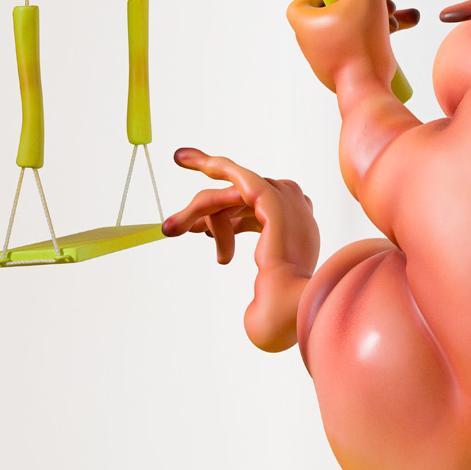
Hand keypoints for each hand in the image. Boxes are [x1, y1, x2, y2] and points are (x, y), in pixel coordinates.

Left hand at [163, 148, 319, 351]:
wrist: (292, 304)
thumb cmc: (284, 310)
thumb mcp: (270, 291)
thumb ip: (263, 287)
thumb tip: (247, 304)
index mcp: (301, 230)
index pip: (257, 216)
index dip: (227, 223)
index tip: (201, 232)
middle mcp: (297, 209)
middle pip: (240, 202)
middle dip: (205, 214)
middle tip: (173, 229)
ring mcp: (286, 199)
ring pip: (230, 194)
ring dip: (195, 210)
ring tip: (169, 229)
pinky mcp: (269, 196)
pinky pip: (235, 176)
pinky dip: (209, 165)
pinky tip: (185, 159)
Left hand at [286, 0, 418, 91]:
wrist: (368, 90)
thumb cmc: (362, 42)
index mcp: (301, 17)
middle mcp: (308, 37)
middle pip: (342, 3)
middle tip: (385, 3)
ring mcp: (326, 54)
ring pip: (355, 22)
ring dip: (380, 15)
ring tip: (398, 19)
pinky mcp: (344, 66)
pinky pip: (360, 41)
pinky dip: (379, 33)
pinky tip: (404, 25)